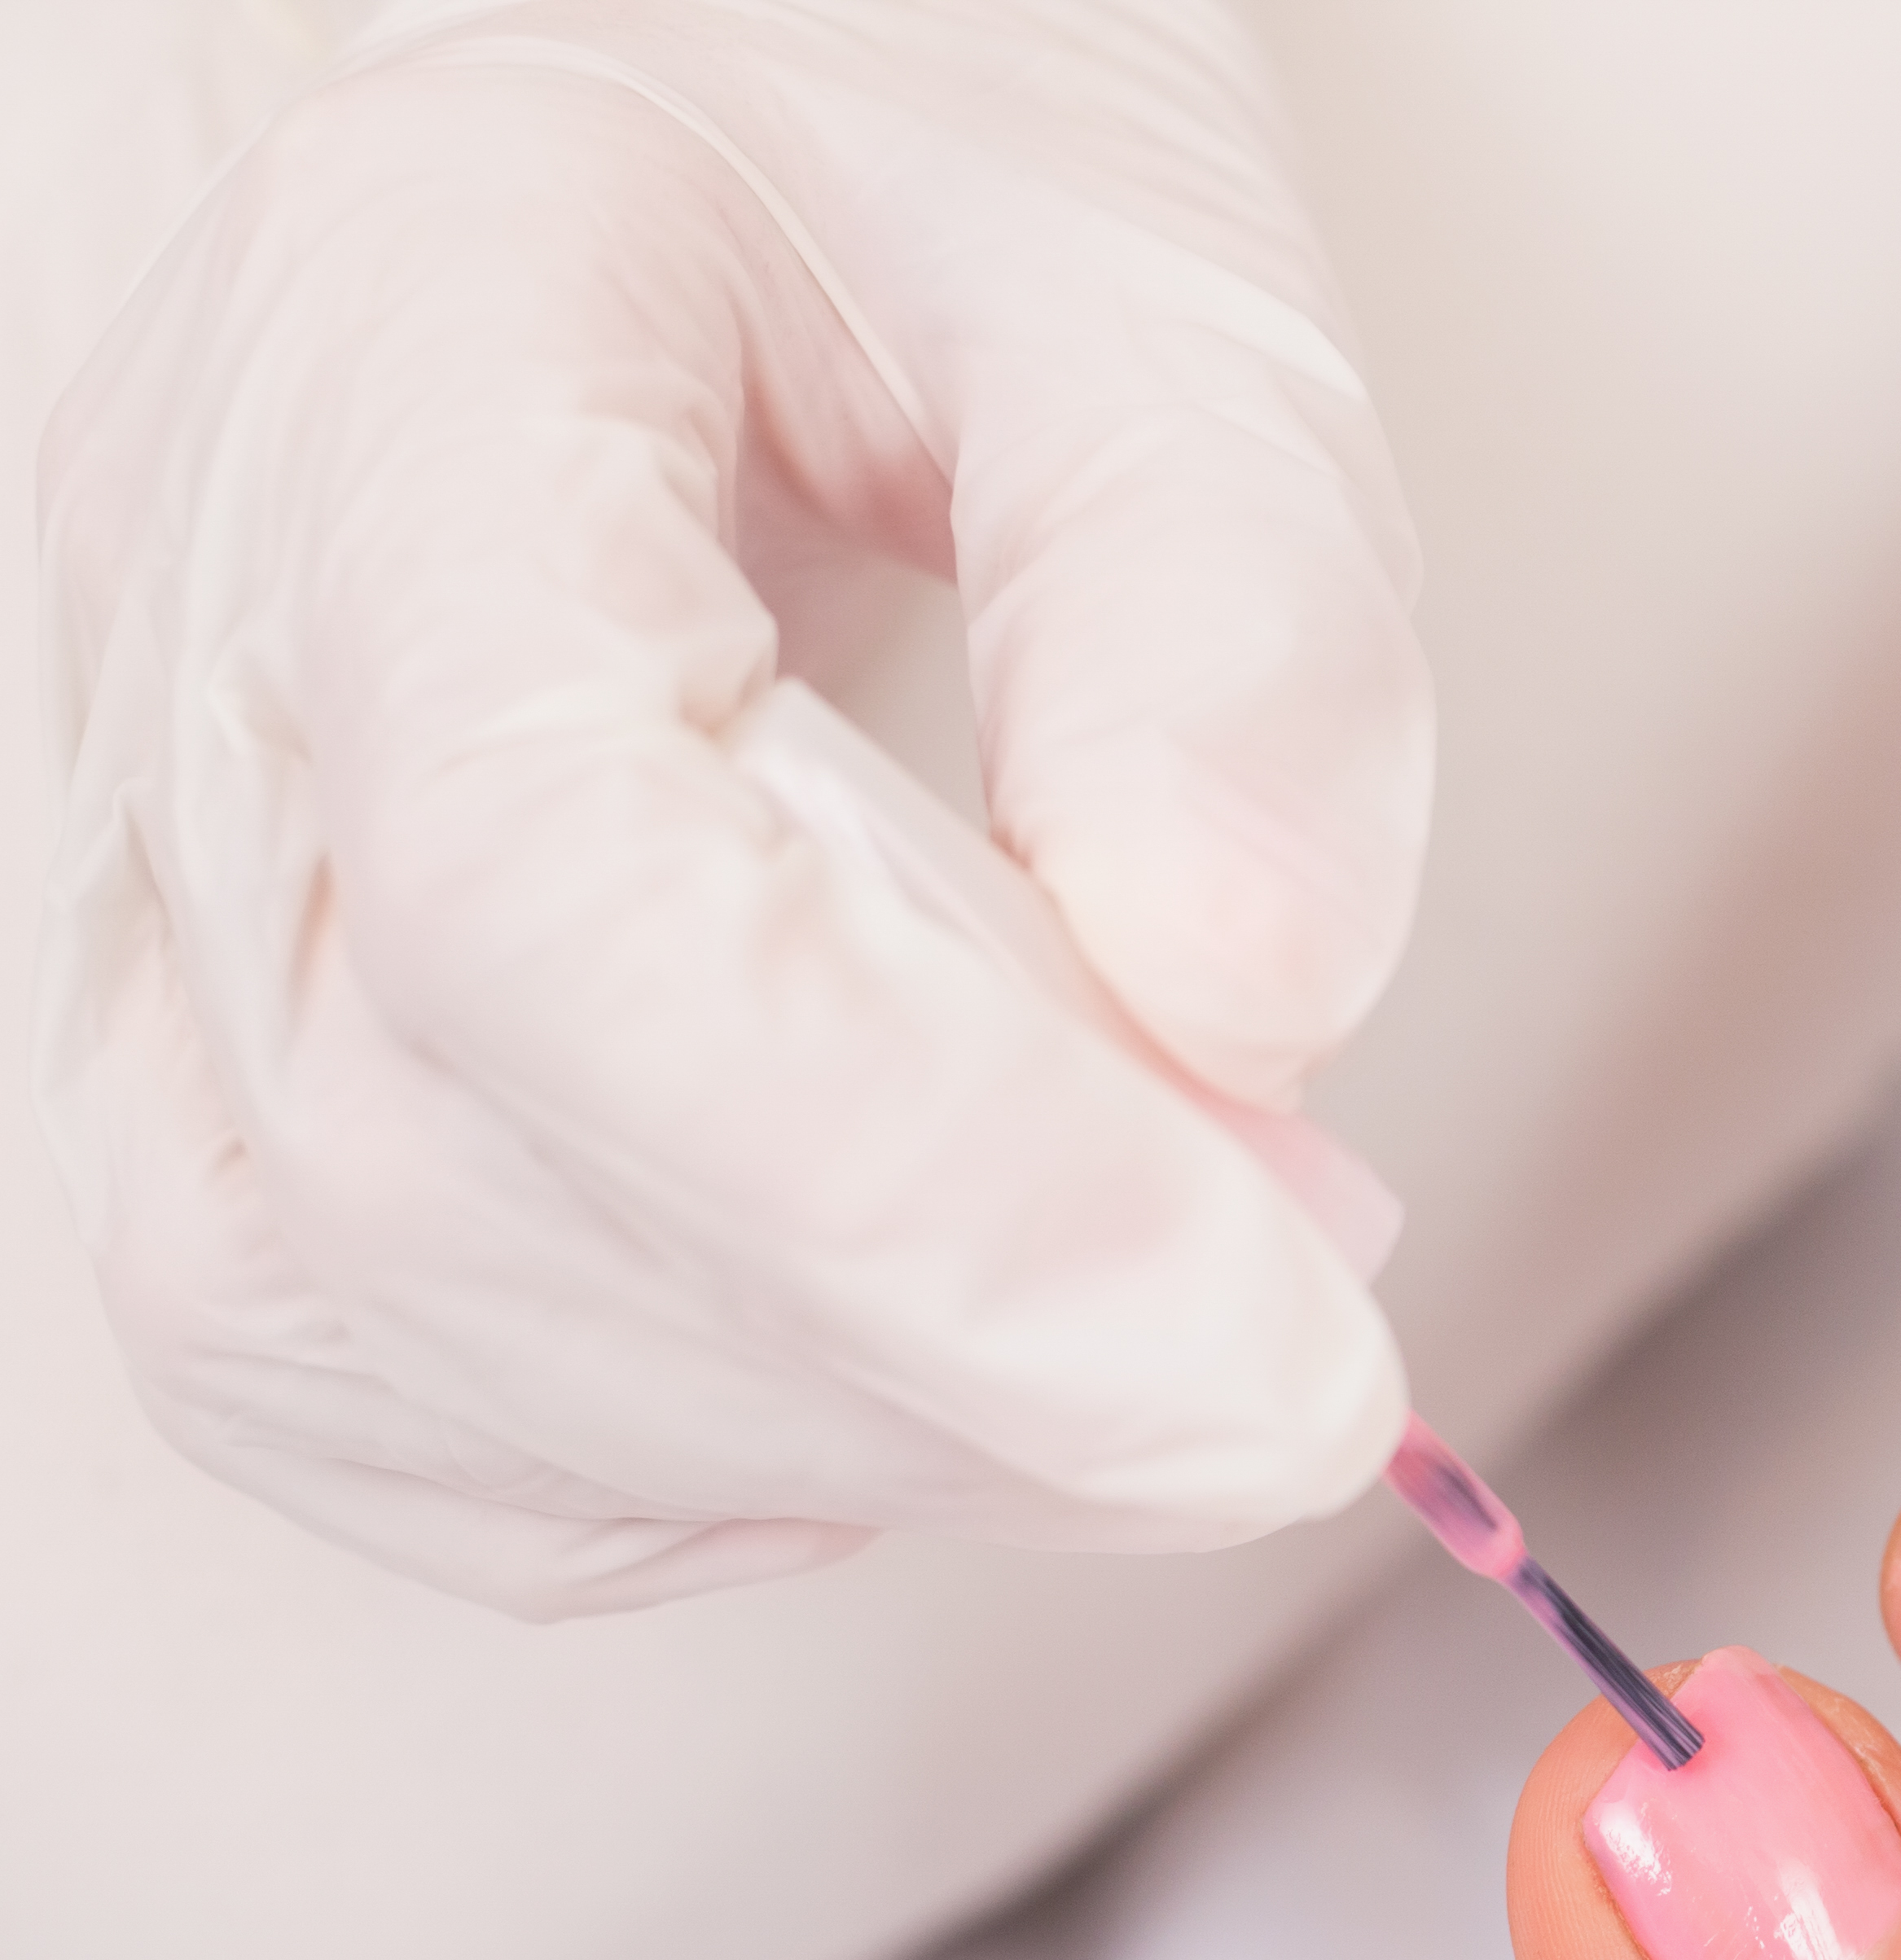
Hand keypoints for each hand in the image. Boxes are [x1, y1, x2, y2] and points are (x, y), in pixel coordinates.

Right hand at [38, 0, 1432, 1614]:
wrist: (714, 125)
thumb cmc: (928, 165)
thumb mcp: (1167, 281)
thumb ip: (1237, 615)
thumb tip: (1249, 1013)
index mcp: (404, 346)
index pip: (557, 890)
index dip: (933, 1193)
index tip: (1295, 1365)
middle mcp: (197, 628)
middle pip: (458, 1163)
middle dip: (951, 1346)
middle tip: (1314, 1331)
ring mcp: (157, 864)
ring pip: (385, 1323)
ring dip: (859, 1424)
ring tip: (1181, 1314)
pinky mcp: (210, 1053)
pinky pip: (375, 1394)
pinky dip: (705, 1457)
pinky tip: (945, 1363)